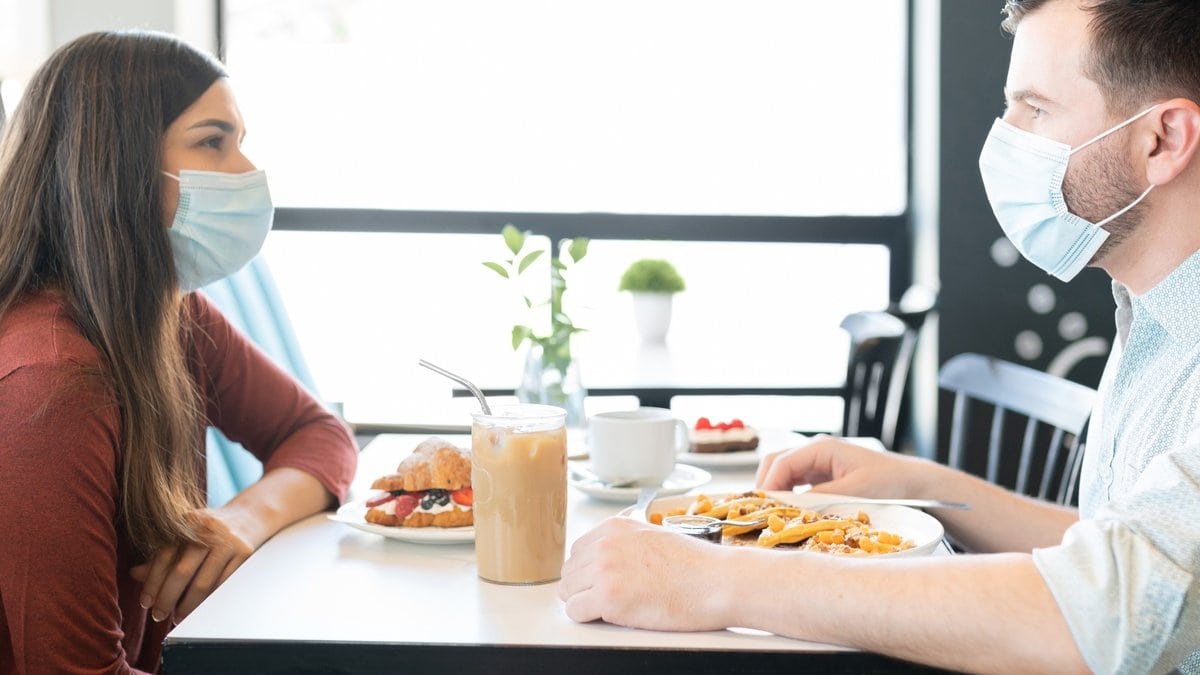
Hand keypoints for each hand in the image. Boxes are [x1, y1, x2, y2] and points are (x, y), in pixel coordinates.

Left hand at [130, 506, 259, 623]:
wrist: (250, 515)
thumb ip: (163, 554)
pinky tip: (200, 608)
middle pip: (182, 570)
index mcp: (187, 521)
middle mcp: (207, 529)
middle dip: (167, 598)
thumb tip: (135, 574)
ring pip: (203, 582)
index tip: (146, 603)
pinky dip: (209, 600)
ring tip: (178, 616)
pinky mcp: (244, 553)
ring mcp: (228, 541)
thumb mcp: (186, 535)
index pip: (165, 555)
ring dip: (188, 605)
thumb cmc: (209, 530)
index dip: (152, 582)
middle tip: (158, 616)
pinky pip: (223, 584)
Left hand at [558, 517, 734, 630]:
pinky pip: (575, 611)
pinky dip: (588, 617)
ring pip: (568, 592)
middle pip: (570, 572)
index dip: (589, 570)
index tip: (604, 581)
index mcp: (614, 527)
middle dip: (585, 587)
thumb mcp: (651, 537)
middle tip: (611, 597)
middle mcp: (605, 544)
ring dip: (586, 602)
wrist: (717, 582)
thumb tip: (602, 560)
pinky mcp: (609, 598)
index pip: (578, 550)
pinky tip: (612, 615)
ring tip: (615, 606)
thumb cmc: (694, 565)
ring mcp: (605, 570)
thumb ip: (623, 544)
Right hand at [755, 436, 929, 497]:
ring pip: (783, 474)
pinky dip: (788, 497)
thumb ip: (822, 497)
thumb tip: (791, 507)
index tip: (762, 508)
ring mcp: (818, 464)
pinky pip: (796, 484)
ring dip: (775, 492)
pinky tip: (789, 514)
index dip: (768, 485)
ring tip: (772, 516)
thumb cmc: (890, 482)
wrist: (914, 484)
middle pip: (776, 464)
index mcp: (821, 448)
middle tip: (761, 513)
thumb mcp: (856, 491)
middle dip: (765, 487)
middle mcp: (816, 453)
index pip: (782, 462)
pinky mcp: (823, 477)